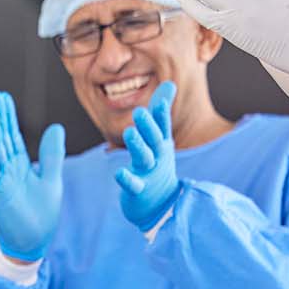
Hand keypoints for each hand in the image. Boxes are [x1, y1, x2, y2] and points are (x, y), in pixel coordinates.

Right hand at [0, 90, 64, 261]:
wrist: (34, 241)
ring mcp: (0, 179)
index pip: (12, 136)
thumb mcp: (52, 178)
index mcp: (20, 165)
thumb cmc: (41, 215)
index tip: (2, 98)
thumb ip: (52, 154)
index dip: (8, 117)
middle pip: (1, 137)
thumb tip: (56, 127)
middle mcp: (7, 169)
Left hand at [115, 82, 179, 230]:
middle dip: (148, 126)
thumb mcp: (161, 138)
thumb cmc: (157, 165)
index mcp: (162, 144)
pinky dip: (127, 179)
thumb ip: (161, 112)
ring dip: (138, 146)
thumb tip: (170, 83)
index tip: (161, 99)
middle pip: (154, 140)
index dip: (162, 113)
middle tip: (139, 112)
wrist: (161, 205)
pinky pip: (133, 184)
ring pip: (144, 158)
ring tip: (128, 133)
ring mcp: (150, 174)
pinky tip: (119, 173)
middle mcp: (158, 157)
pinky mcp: (139, 190)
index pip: (163, 126)